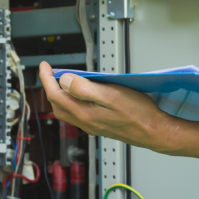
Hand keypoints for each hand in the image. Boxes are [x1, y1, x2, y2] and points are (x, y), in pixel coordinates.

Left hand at [38, 62, 179, 150]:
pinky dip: (73, 102)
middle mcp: (85, 122)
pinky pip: (78, 114)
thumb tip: (64, 81)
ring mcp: (92, 125)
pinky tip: (82, 94)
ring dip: (60, 96)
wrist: (154, 132)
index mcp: (84, 113)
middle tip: (52, 72)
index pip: (55, 94)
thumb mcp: (111, 95)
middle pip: (57, 104)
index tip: (44, 66)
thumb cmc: (138, 114)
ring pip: (66, 111)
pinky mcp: (100, 126)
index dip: (46, 78)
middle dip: (50, 87)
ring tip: (64, 81)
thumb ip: (84, 88)